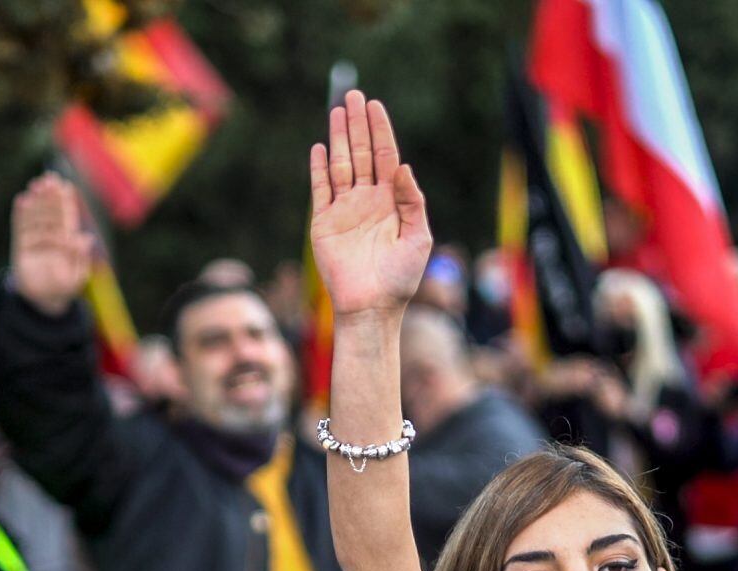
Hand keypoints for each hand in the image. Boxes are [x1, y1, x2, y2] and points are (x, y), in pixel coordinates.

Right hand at [8, 174, 95, 317]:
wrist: (43, 302)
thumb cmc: (64, 290)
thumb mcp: (77, 277)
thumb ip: (81, 257)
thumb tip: (85, 237)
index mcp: (67, 242)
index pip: (66, 217)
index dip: (65, 201)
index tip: (64, 186)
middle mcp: (51, 237)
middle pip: (51, 212)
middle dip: (50, 196)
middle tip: (49, 179)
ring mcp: (35, 240)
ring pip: (36, 216)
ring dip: (36, 201)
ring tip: (35, 185)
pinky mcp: (21, 247)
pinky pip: (21, 228)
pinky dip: (21, 215)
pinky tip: (21, 201)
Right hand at [307, 88, 431, 320]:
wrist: (372, 308)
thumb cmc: (401, 278)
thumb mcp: (418, 237)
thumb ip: (412, 201)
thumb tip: (401, 166)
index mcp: (391, 202)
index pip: (384, 157)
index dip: (380, 131)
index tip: (374, 106)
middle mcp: (367, 201)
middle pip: (360, 154)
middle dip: (357, 125)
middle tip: (353, 96)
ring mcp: (344, 210)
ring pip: (340, 165)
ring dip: (338, 138)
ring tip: (336, 111)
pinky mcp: (324, 223)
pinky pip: (320, 190)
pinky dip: (319, 169)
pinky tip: (320, 147)